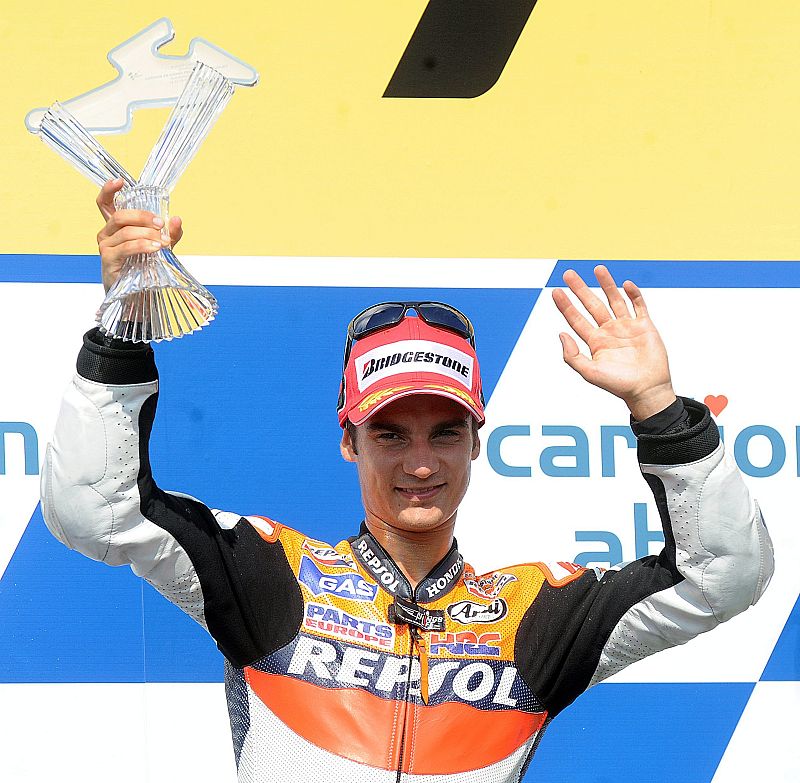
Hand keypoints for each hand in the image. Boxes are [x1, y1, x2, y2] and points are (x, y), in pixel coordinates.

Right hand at [95, 179, 183, 292]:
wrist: (138, 297)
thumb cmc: (145, 270)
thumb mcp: (161, 248)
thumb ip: (170, 234)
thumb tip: (177, 218)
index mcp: (116, 227)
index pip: (105, 203)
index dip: (108, 190)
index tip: (120, 181)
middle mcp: (107, 234)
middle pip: (120, 215)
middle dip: (143, 216)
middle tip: (162, 224)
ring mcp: (106, 247)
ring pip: (125, 231)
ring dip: (147, 234)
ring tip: (163, 242)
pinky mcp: (108, 260)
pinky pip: (125, 247)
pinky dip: (142, 245)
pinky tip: (155, 248)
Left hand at [552, 265, 675, 420]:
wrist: (647, 390)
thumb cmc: (618, 385)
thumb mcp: (589, 372)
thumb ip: (572, 355)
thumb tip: (561, 334)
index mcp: (595, 342)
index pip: (576, 319)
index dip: (565, 305)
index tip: (555, 291)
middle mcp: (609, 331)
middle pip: (592, 305)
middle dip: (580, 289)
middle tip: (569, 274)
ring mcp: (627, 327)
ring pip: (614, 300)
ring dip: (606, 285)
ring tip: (598, 269)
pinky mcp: (645, 326)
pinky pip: (639, 305)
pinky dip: (633, 294)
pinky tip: (625, 284)